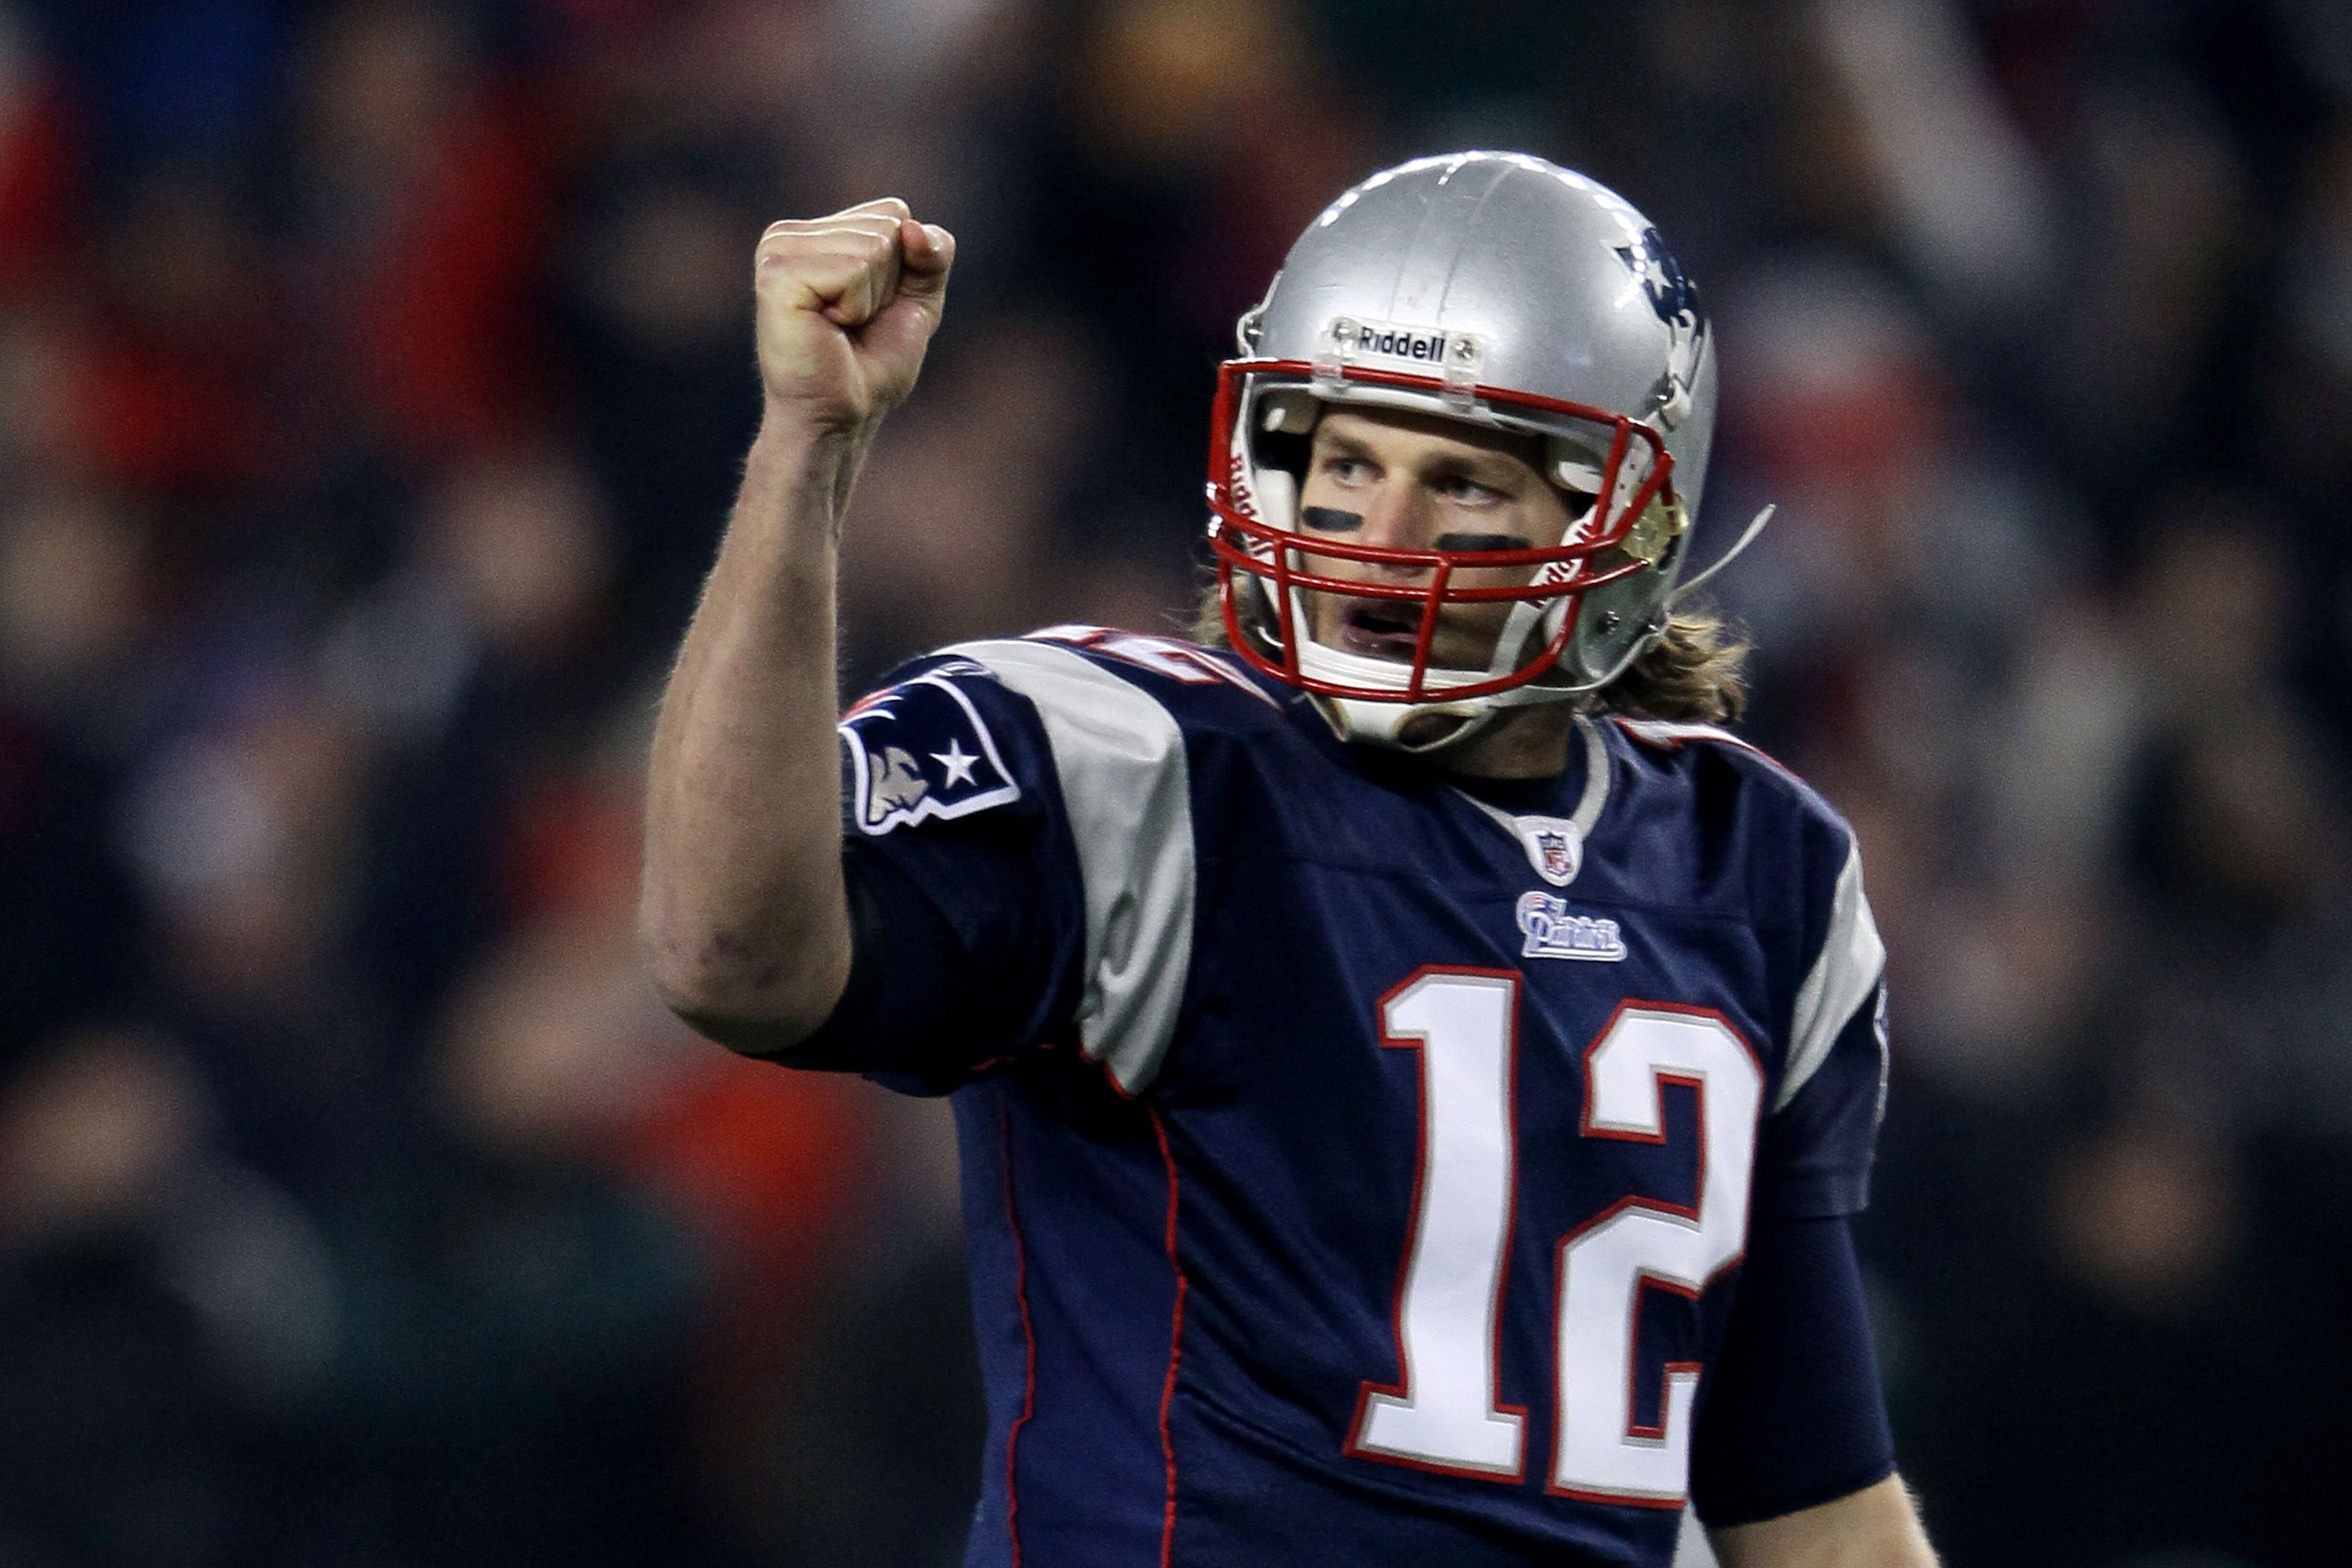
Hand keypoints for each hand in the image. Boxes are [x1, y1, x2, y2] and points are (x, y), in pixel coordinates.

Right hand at [753, 197, 955, 434]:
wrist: (844, 414)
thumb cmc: (873, 363)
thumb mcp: (919, 299)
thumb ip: (933, 253)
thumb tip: (912, 227)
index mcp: (818, 232)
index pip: (894, 213)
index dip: (903, 268)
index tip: (872, 307)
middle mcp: (791, 234)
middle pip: (886, 228)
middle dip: (887, 285)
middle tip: (853, 323)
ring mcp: (778, 250)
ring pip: (872, 247)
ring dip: (870, 299)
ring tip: (838, 326)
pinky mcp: (777, 274)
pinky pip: (852, 271)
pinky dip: (854, 307)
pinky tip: (826, 327)